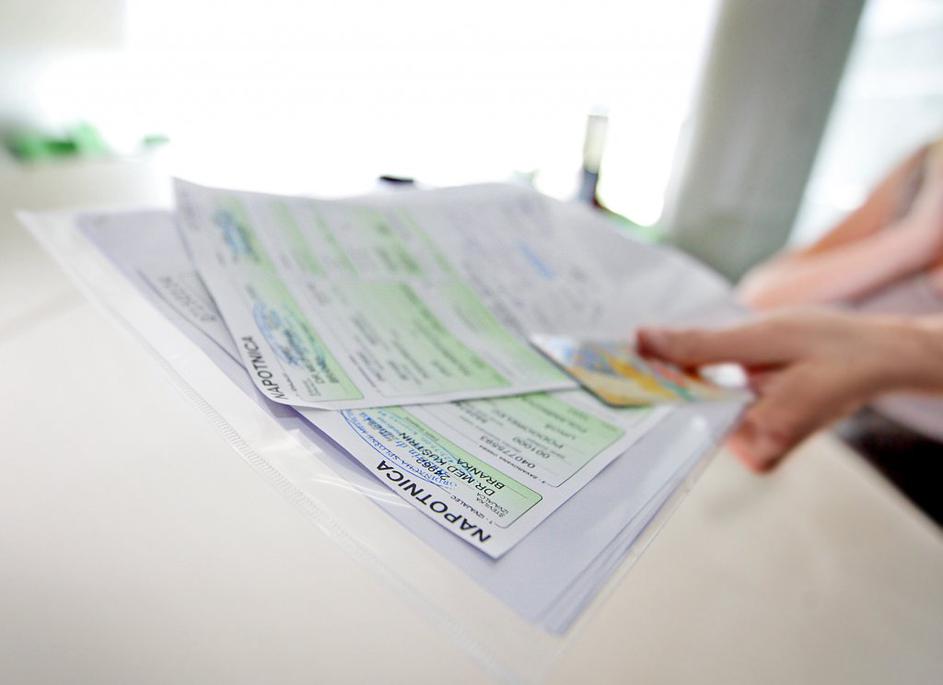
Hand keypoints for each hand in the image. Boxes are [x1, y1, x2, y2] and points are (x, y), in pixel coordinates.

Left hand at [638, 309, 942, 472]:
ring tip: (649, 353)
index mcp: (761, 436)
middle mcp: (754, 452)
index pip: (684, 415)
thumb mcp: (763, 335)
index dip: (648, 387)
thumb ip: (701, 344)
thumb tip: (644, 341)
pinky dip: (698, 381)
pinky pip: (710, 406)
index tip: (610, 368)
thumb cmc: (834, 345)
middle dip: (661, 380)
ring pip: (696, 408)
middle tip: (625, 350)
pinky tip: (682, 361)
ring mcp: (754, 446)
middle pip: (687, 414)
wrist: (878, 355)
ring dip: (679, 378)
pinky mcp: (754, 433)